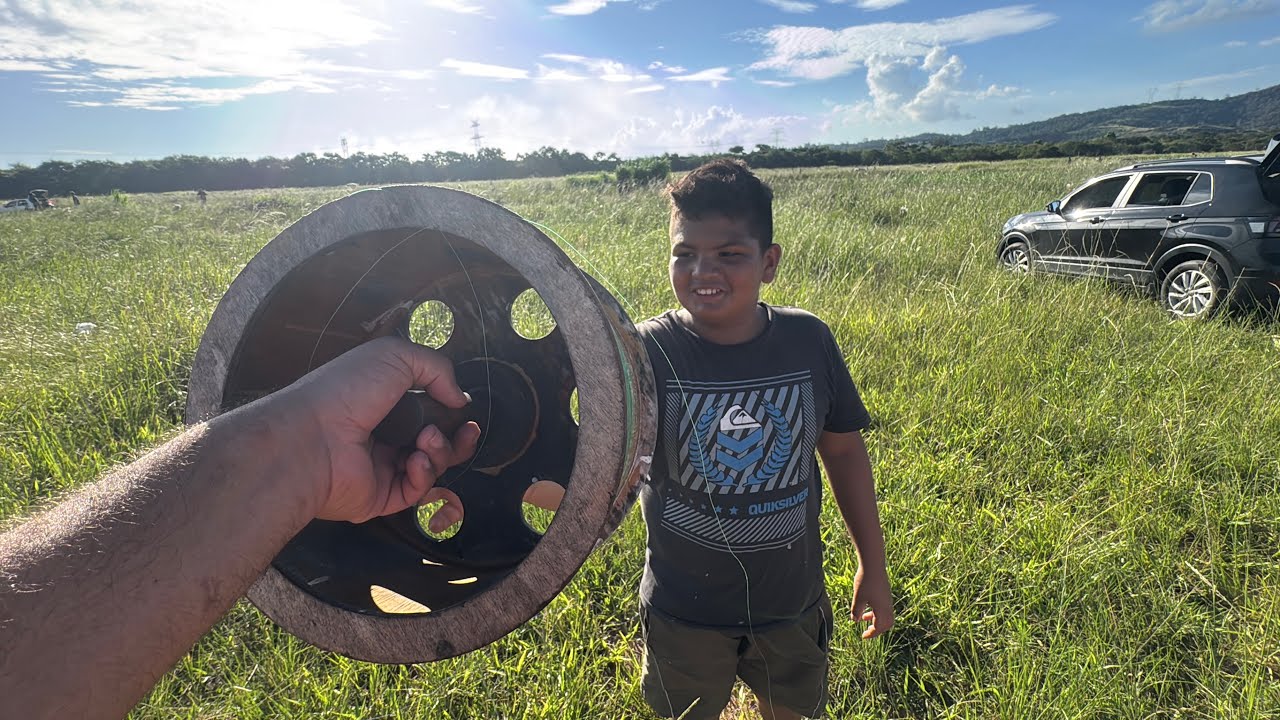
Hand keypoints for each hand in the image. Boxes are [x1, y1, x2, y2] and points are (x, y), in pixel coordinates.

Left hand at [281, 336, 480, 522]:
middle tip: (469, 430)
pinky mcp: (380, 497)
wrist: (312, 436)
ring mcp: (381, 468)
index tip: (463, 408)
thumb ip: (436, 367)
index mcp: (381, 403)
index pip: (425, 410)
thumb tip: (458, 397)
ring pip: (430, 466)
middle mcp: (382, 436)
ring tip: (427, 439)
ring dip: (440, 451)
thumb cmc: (345, 390)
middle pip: (435, 442)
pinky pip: (415, 491)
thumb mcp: (394, 355)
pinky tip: (416, 460)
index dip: (449, 410)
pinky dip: (423, 475)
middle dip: (457, 438)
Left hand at [850, 567, 892, 638]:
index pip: (879, 627)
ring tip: (863, 618)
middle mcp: (887, 606)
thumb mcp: (858, 598)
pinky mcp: (886, 592)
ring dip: (876, 619)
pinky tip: (866, 606)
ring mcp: (888, 599)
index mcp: (882, 609)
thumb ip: (856, 611)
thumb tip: (855, 620)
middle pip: (887, 623)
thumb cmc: (865, 582)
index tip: (863, 636)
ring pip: (885, 615)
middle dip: (877, 629)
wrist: (873, 564)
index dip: (871, 634)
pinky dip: (876, 611)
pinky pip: (884, 607)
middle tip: (868, 631)